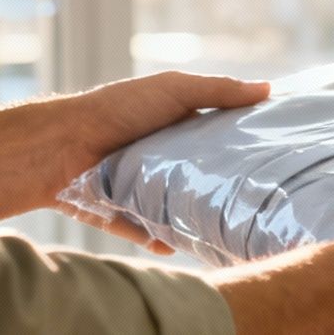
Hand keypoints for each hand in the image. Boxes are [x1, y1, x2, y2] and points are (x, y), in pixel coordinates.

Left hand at [0, 72, 270, 250]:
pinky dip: (161, 240)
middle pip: (198, 178)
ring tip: (225, 232)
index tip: (273, 163)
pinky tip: (178, 245)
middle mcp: (157, 158)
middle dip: (222, 191)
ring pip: (175, 208)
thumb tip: (269, 90)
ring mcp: (138, 188)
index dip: (242, 149)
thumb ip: (219, 91)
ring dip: (194, 220)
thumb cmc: (118, 110)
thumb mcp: (175, 90)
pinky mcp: (120, 214)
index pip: (216, 139)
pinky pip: (146, 232)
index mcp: (174, 128)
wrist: (60, 147)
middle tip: (256, 203)